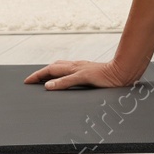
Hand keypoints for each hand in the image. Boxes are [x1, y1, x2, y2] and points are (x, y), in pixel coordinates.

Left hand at [25, 59, 141, 89]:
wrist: (126, 71)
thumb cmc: (113, 76)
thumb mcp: (95, 79)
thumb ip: (84, 81)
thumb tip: (72, 86)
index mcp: (80, 67)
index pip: (58, 67)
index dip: (45, 72)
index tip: (34, 79)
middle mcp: (78, 66)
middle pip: (54, 66)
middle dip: (39, 73)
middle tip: (28, 81)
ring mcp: (82, 70)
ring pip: (58, 70)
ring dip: (43, 74)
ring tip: (32, 81)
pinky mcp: (86, 75)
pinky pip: (69, 79)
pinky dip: (58, 83)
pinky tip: (49, 87)